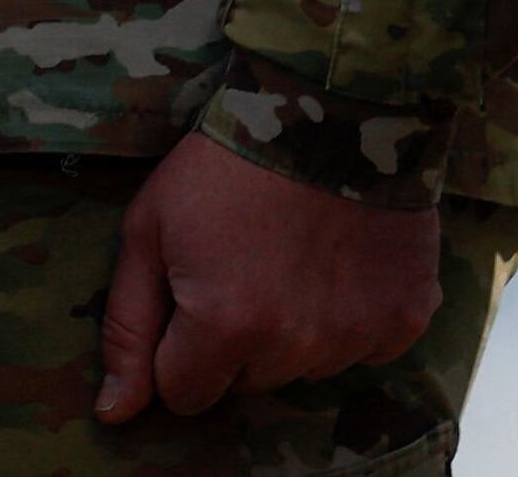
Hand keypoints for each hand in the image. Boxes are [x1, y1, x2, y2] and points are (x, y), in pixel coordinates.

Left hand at [94, 132, 439, 421]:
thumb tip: (113, 413)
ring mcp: (354, 334)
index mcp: (224, 325)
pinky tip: (338, 260)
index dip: (180, 348)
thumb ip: (129, 327)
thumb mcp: (150, 229)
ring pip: (304, 368)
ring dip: (293, 329)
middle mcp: (293, 345)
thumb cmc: (226, 163)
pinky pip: (364, 349)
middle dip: (236, 338)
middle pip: (247, 382)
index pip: (185, 394)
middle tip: (244, 262)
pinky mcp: (403, 318)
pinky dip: (350, 315)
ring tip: (292, 253)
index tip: (193, 295)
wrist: (330, 102)